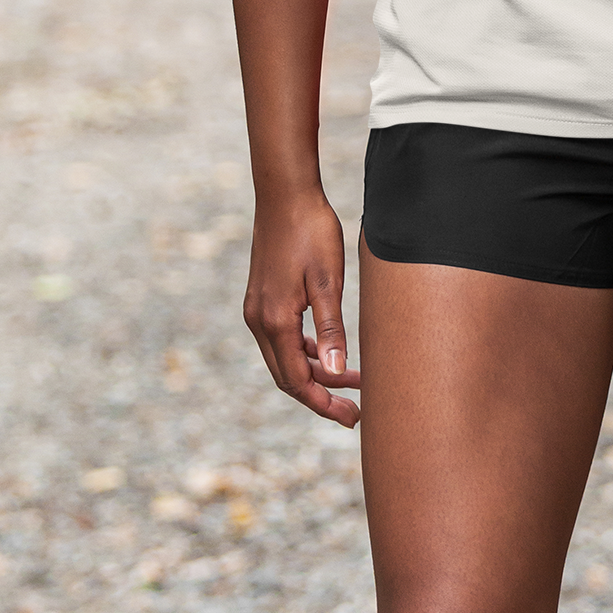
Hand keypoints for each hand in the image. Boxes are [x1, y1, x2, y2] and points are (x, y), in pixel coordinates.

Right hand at [243, 190, 359, 426]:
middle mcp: (259, 320)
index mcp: (275, 321)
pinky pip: (282, 339)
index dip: (324, 404)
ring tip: (352, 381)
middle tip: (355, 411)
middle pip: (288, 376)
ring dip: (315, 373)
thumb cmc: (311, 232)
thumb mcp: (328, 282)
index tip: (352, 418)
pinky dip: (305, 352)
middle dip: (321, 396)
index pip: (298, 381)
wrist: (285, 194)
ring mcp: (257, 309)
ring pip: (285, 358)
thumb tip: (337, 373)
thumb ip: (331, 329)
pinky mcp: (263, 298)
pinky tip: (328, 352)